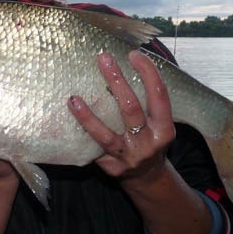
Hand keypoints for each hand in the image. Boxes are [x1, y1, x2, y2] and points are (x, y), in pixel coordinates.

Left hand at [68, 50, 175, 190]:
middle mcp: (148, 143)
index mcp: (164, 129)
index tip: (134, 54)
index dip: (148, 73)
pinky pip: (93, 150)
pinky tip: (69, 122)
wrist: (148, 179)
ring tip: (74, 99)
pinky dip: (82, 135)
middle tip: (103, 58)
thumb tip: (128, 64)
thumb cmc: (149, 140)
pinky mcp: (112, 169)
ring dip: (88, 116)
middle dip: (117, 81)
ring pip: (105, 135)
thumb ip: (148, 102)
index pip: (159, 95)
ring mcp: (129, 158)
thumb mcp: (158, 124)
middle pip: (130, 109)